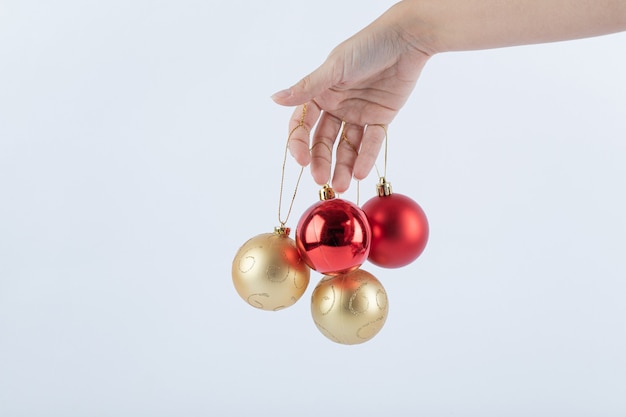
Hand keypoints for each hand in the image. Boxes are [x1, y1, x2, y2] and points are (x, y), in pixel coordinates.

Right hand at [271, 4, 431, 192]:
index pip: (304, 124)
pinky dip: (366, 157)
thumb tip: (275, 98)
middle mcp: (337, 106)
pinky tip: (360, 172)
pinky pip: (371, 142)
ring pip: (347, 146)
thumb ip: (307, 88)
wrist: (406, 40)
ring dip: (343, 166)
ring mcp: (358, 114)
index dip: (300, 143)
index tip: (301, 161)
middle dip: (322, 161)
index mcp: (321, 93)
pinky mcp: (380, 118)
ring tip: (342, 185)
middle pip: (324, 141)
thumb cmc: (367, 46)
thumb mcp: (334, 68)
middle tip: (321, 180)